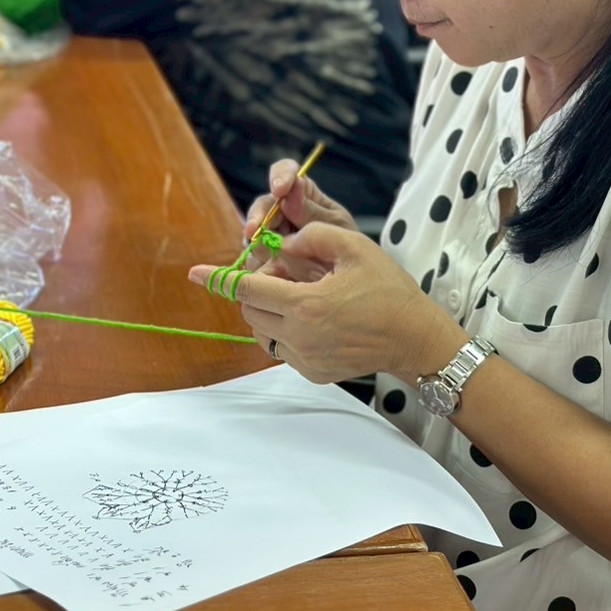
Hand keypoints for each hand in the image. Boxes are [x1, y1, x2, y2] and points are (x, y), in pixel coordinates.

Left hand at [188, 223, 463, 384]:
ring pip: (264, 332)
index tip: (196, 272)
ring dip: (270, 312)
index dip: (220, 278)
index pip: (248, 290)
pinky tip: (317, 320)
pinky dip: (287, 331)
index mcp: (305, 304)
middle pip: (251, 311)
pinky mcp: (314, 373)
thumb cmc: (388, 289)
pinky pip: (283, 349)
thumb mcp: (354, 247)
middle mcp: (300, 337)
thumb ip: (312, 236)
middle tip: (290, 275)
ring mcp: (306, 359)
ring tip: (305, 297)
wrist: (414, 338)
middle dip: (258, 290)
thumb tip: (283, 245)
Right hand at [240, 159, 358, 268]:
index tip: (279, 190)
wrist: (348, 278)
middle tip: (254, 231)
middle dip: (258, 218)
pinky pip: (254, 262)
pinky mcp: (263, 260)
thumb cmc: (345, 244)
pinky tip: (272, 277)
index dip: (279, 176)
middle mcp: (280, 211)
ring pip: (253, 236)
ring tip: (278, 261)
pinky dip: (262, 269)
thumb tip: (288, 193)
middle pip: (261, 207)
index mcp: (300, 193)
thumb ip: (311, 212)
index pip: (285, 171)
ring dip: (262, 246)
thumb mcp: (336, 226)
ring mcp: (269, 235)